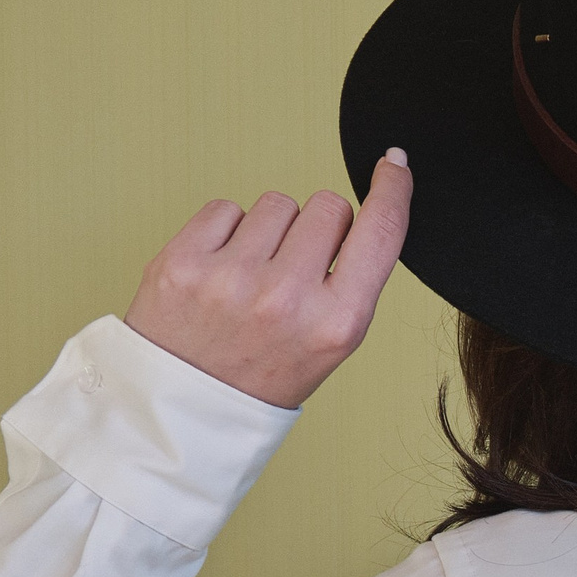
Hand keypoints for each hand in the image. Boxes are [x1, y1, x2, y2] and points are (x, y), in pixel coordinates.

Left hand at [122, 152, 412, 408]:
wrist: (185, 412)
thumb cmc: (263, 376)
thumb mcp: (328, 342)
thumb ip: (351, 279)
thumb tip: (373, 201)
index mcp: (335, 324)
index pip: (379, 232)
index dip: (392, 189)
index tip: (393, 165)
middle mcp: (286, 298)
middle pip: (326, 205)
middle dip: (316, 229)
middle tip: (293, 273)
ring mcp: (231, 279)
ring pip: (276, 203)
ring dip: (269, 231)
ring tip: (250, 279)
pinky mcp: (183, 262)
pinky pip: (225, 207)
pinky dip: (226, 233)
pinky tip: (220, 272)